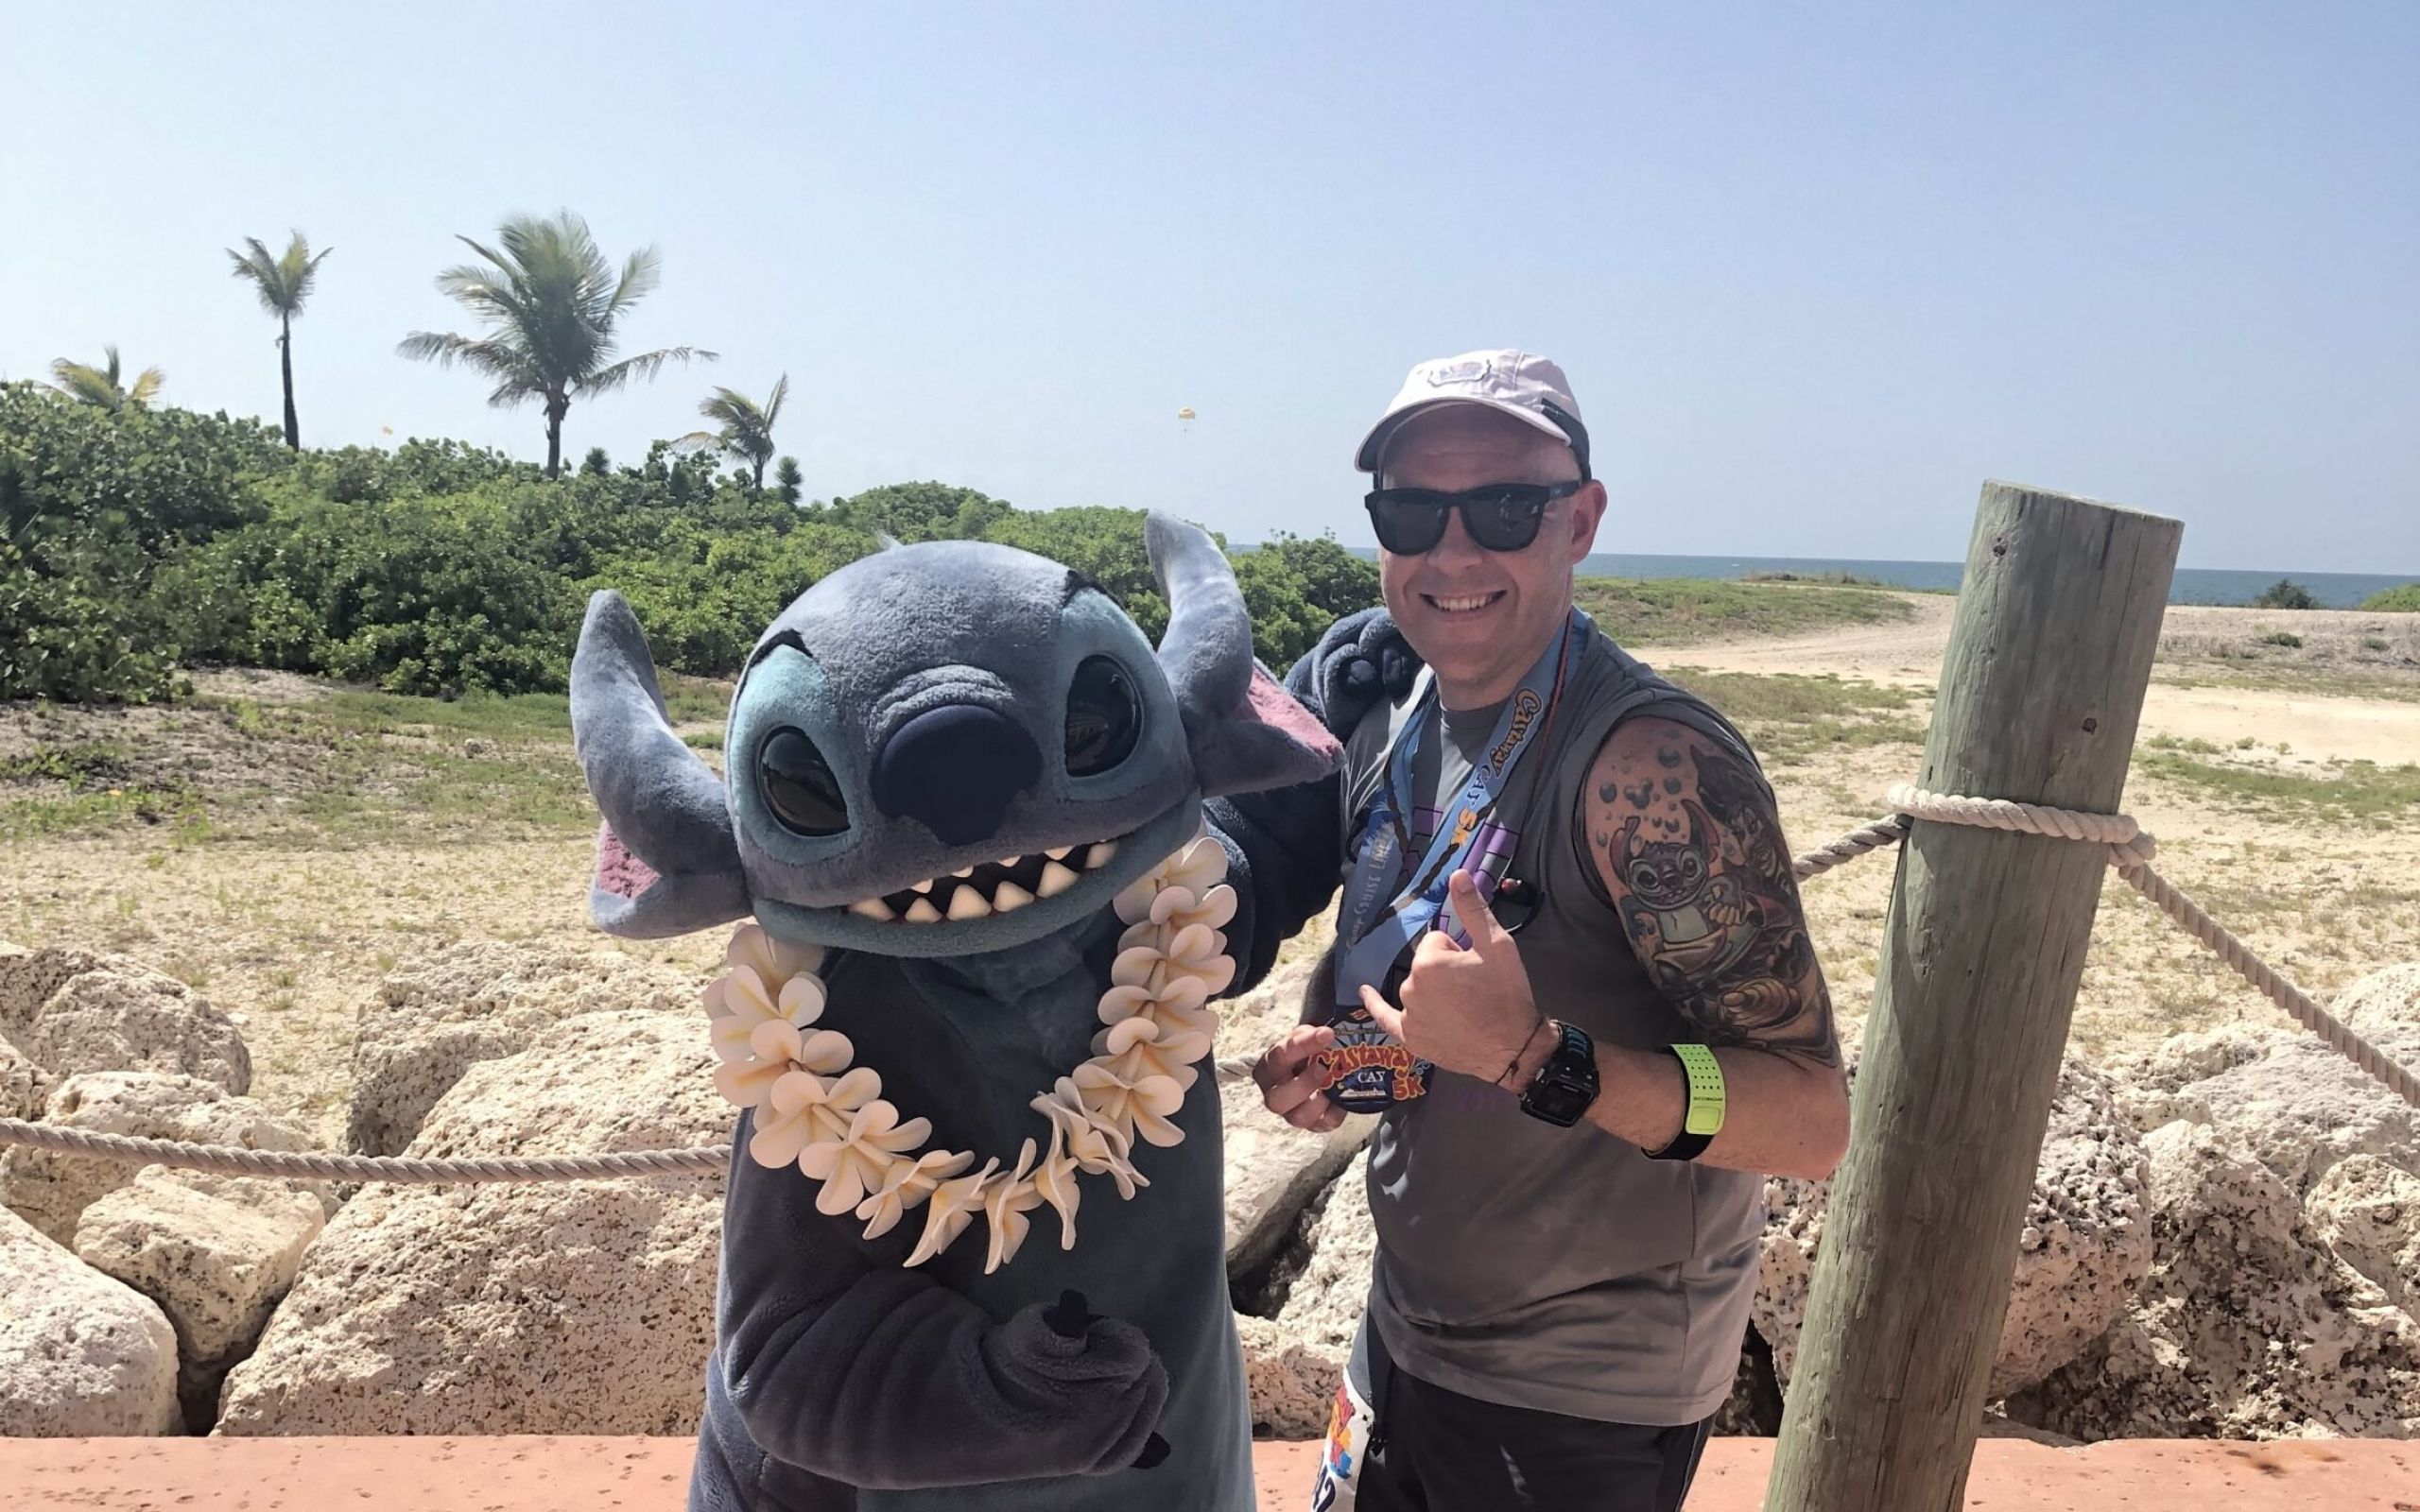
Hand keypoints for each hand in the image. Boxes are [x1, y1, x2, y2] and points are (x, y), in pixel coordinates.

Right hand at [1254, 1023, 1344, 1131]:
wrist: (1316, 1067)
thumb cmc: (1305, 1053)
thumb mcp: (1303, 1037)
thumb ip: (1311, 1034)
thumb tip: (1330, 1033)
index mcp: (1267, 1069)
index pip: (1278, 1057)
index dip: (1303, 1045)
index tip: (1327, 1034)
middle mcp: (1274, 1095)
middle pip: (1276, 1100)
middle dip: (1302, 1085)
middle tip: (1322, 1068)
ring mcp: (1293, 1113)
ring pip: (1298, 1117)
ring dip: (1318, 1101)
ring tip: (1333, 1085)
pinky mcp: (1314, 1124)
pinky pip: (1324, 1124)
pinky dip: (1336, 1112)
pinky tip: (1341, 1097)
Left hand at [1359, 871, 1546, 1088]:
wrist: (1514, 1047)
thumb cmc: (1507, 993)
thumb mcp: (1497, 946)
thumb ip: (1473, 909)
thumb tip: (1457, 874)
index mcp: (1428, 962)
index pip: (1437, 942)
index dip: (1459, 952)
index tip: (1476, 969)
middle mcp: (1411, 987)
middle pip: (1426, 966)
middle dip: (1446, 972)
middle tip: (1474, 989)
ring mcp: (1408, 1015)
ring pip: (1417, 989)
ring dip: (1433, 991)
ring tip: (1464, 1008)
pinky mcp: (1410, 1038)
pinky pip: (1386, 1018)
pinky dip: (1376, 1005)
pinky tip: (1365, 994)